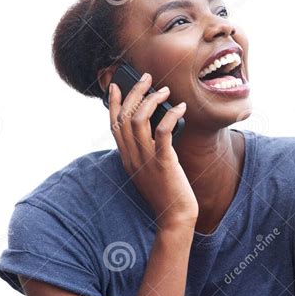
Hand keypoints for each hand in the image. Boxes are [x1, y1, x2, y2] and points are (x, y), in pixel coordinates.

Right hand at [109, 75, 198, 231]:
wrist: (175, 217)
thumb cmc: (166, 193)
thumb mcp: (149, 170)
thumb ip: (145, 152)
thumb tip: (154, 128)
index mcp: (126, 158)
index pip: (114, 125)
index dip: (114, 103)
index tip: (116, 85)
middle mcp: (132, 157)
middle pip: (125, 116)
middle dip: (134, 92)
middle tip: (147, 78)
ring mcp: (146, 160)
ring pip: (139, 120)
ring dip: (152, 99)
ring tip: (165, 90)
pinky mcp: (163, 162)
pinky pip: (163, 132)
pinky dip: (170, 115)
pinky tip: (180, 107)